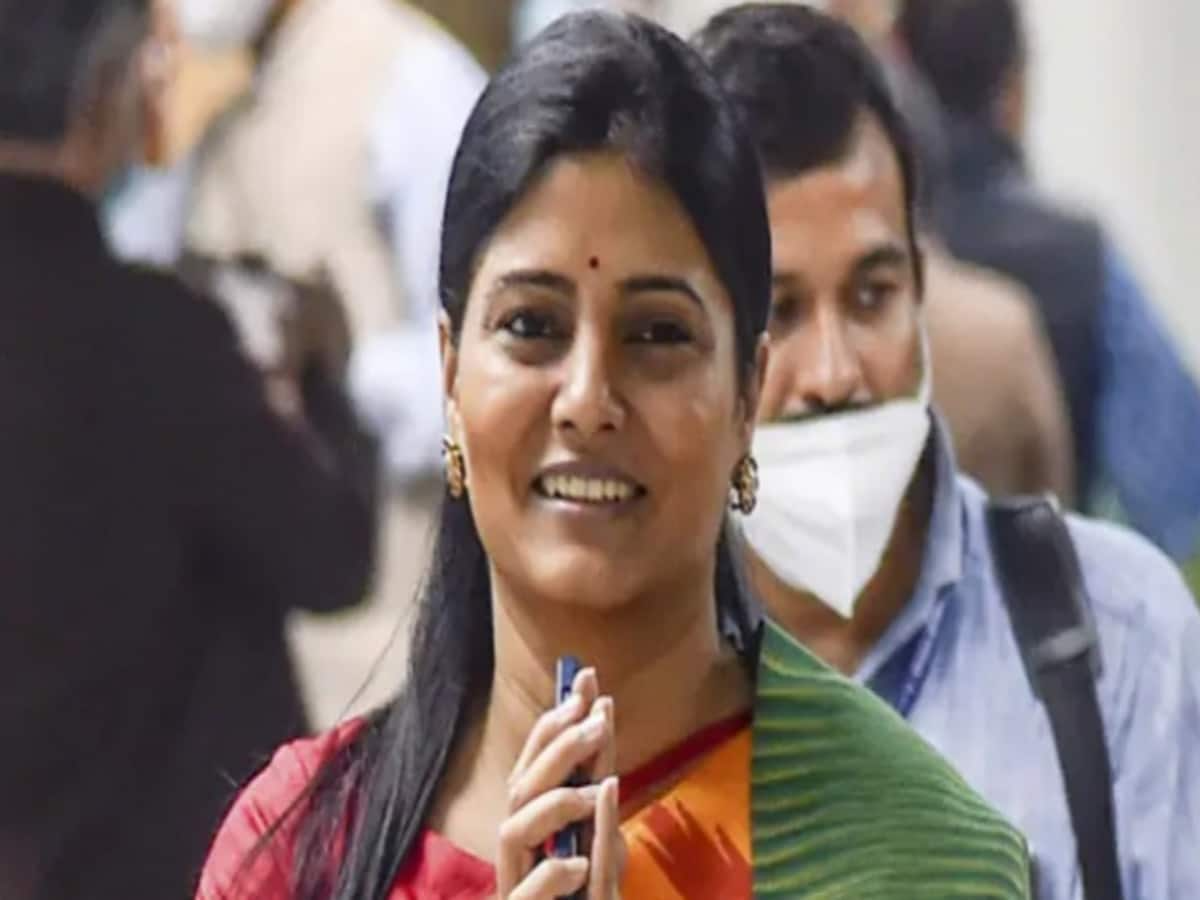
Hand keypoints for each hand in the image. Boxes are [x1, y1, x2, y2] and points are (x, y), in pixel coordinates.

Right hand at [497, 668, 624, 899]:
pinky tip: (582, 862)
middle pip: (520, 789)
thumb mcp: (603, 846)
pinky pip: (526, 894)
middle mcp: (519, 852)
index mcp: (535, 829)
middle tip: (595, 720)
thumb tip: (603, 738)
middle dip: (556, 750)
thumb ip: (600, 802)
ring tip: (594, 790)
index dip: (555, 723)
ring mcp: (517, 884)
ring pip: (511, 831)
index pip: (534, 766)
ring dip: (553, 802)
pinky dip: (552, 874)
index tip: (585, 683)